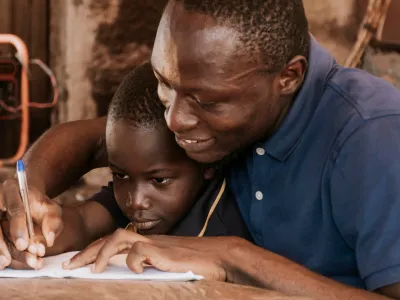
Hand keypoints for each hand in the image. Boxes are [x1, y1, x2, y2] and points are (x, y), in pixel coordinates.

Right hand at [0, 178, 62, 268]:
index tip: (23, 245)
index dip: (18, 228)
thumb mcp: (51, 209)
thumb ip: (53, 222)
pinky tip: (2, 263)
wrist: (24, 199)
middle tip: (13, 260)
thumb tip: (49, 241)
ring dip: (0, 250)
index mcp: (13, 190)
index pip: (15, 209)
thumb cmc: (39, 205)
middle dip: (6, 244)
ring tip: (6, 264)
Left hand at [69, 228, 236, 280]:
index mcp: (148, 242)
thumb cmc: (197, 260)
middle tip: (70, 265)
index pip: (115, 240)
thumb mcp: (168, 261)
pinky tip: (135, 270)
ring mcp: (156, 244)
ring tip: (92, 270)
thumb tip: (134, 271)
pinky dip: (132, 260)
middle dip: (88, 251)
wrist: (219, 255)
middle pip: (111, 237)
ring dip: (102, 252)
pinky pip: (139, 251)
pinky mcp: (164, 252)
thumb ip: (151, 262)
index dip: (95, 249)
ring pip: (120, 237)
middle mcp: (149, 239)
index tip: (79, 261)